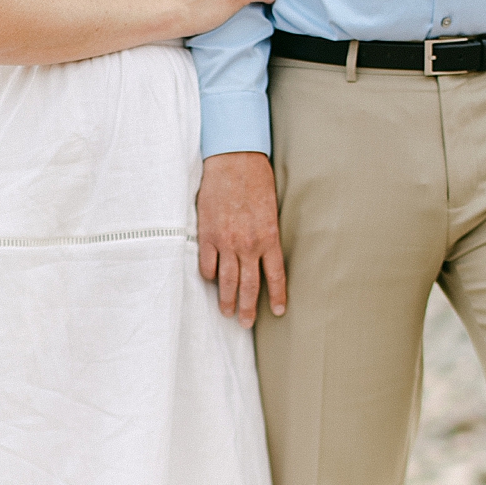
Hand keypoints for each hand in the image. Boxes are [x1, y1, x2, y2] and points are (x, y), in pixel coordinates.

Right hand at [197, 151, 285, 326]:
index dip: (277, 297)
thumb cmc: (256, 180)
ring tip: (227, 312)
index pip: (276, 276)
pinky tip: (211, 280)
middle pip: (249, 287)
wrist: (233, 160)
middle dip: (248, 309)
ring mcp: (226, 242)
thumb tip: (266, 257)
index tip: (278, 311)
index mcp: (269, 238)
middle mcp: (248, 245)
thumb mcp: (271, 209)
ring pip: (226, 282)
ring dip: (226, 300)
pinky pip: (207, 266)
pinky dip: (209, 276)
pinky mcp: (207, 236)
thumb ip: (268, 235)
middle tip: (245, 324)